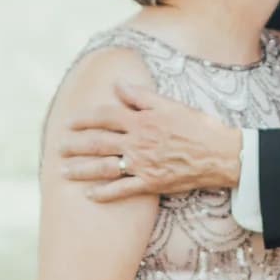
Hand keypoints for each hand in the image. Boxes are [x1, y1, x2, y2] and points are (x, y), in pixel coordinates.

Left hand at [63, 77, 241, 198]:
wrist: (221, 154)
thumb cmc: (198, 126)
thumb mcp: (170, 104)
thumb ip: (141, 95)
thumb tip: (117, 85)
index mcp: (141, 120)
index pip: (104, 116)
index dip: (84, 119)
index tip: (69, 122)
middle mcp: (137, 142)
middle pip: (98, 142)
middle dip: (75, 145)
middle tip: (58, 147)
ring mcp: (143, 165)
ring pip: (105, 167)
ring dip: (82, 170)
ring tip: (64, 172)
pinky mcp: (151, 183)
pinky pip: (122, 190)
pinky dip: (104, 193)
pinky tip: (89, 195)